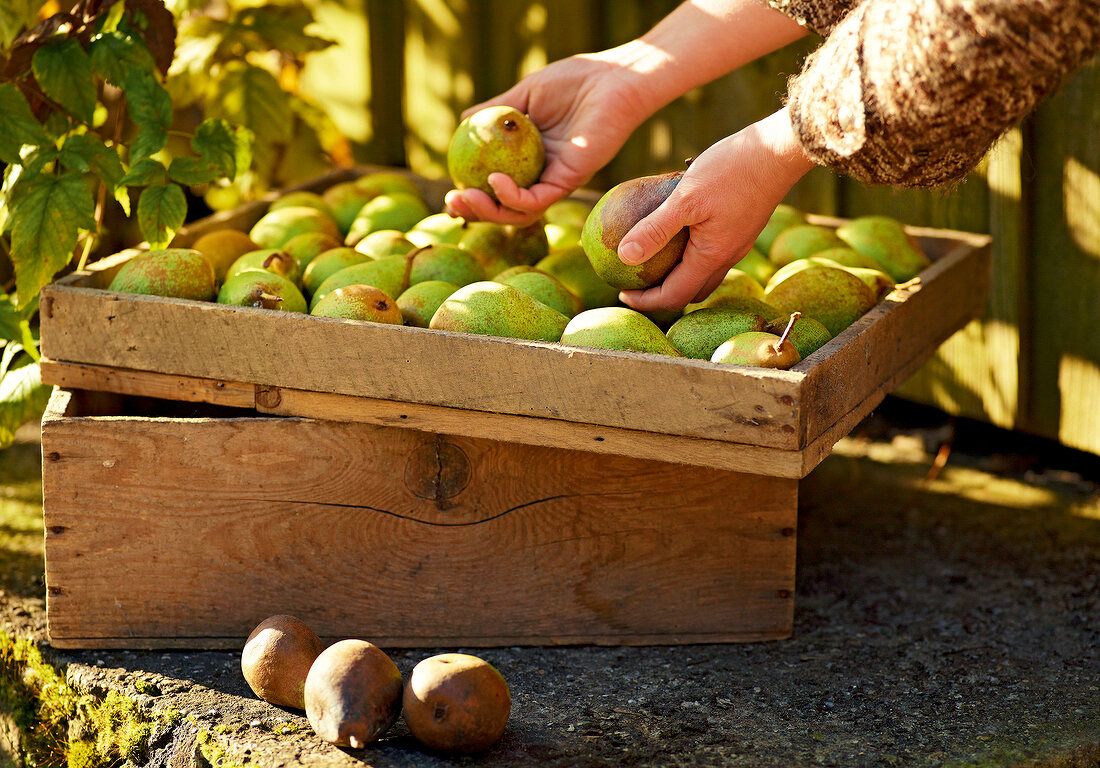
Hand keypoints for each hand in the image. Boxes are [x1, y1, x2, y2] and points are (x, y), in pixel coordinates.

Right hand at [444, 49, 654, 225]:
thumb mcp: (525, 94)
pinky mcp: (572, 181)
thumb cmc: (575, 81)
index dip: (473, 195)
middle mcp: (543, 176)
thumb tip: (463, 123)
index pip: (497, 187)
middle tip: (452, 205)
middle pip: (505, 208)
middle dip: (476, 213)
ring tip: (465, 199)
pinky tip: (494, 182)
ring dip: (490, 211)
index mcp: (530, 159)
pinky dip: (514, 196)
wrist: (612, 78)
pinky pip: (539, 198)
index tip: (450, 192)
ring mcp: (557, 181)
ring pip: (520, 212)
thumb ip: (497, 110)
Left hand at [617, 107, 815, 311]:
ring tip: (652, 263)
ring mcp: (737, 243)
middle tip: (635, 284)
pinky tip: (676, 234)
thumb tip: (624, 256)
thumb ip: (654, 229)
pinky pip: (712, 253)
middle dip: (662, 296)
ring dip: (678, 277)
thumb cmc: (731, 170)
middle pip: (691, 293)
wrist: (779, 150)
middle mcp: (727, 257)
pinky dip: (690, 256)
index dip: (646, 302)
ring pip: (704, 274)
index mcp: (711, 257)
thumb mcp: (684, 198)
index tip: (622, 294)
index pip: (674, 296)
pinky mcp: (741, 227)